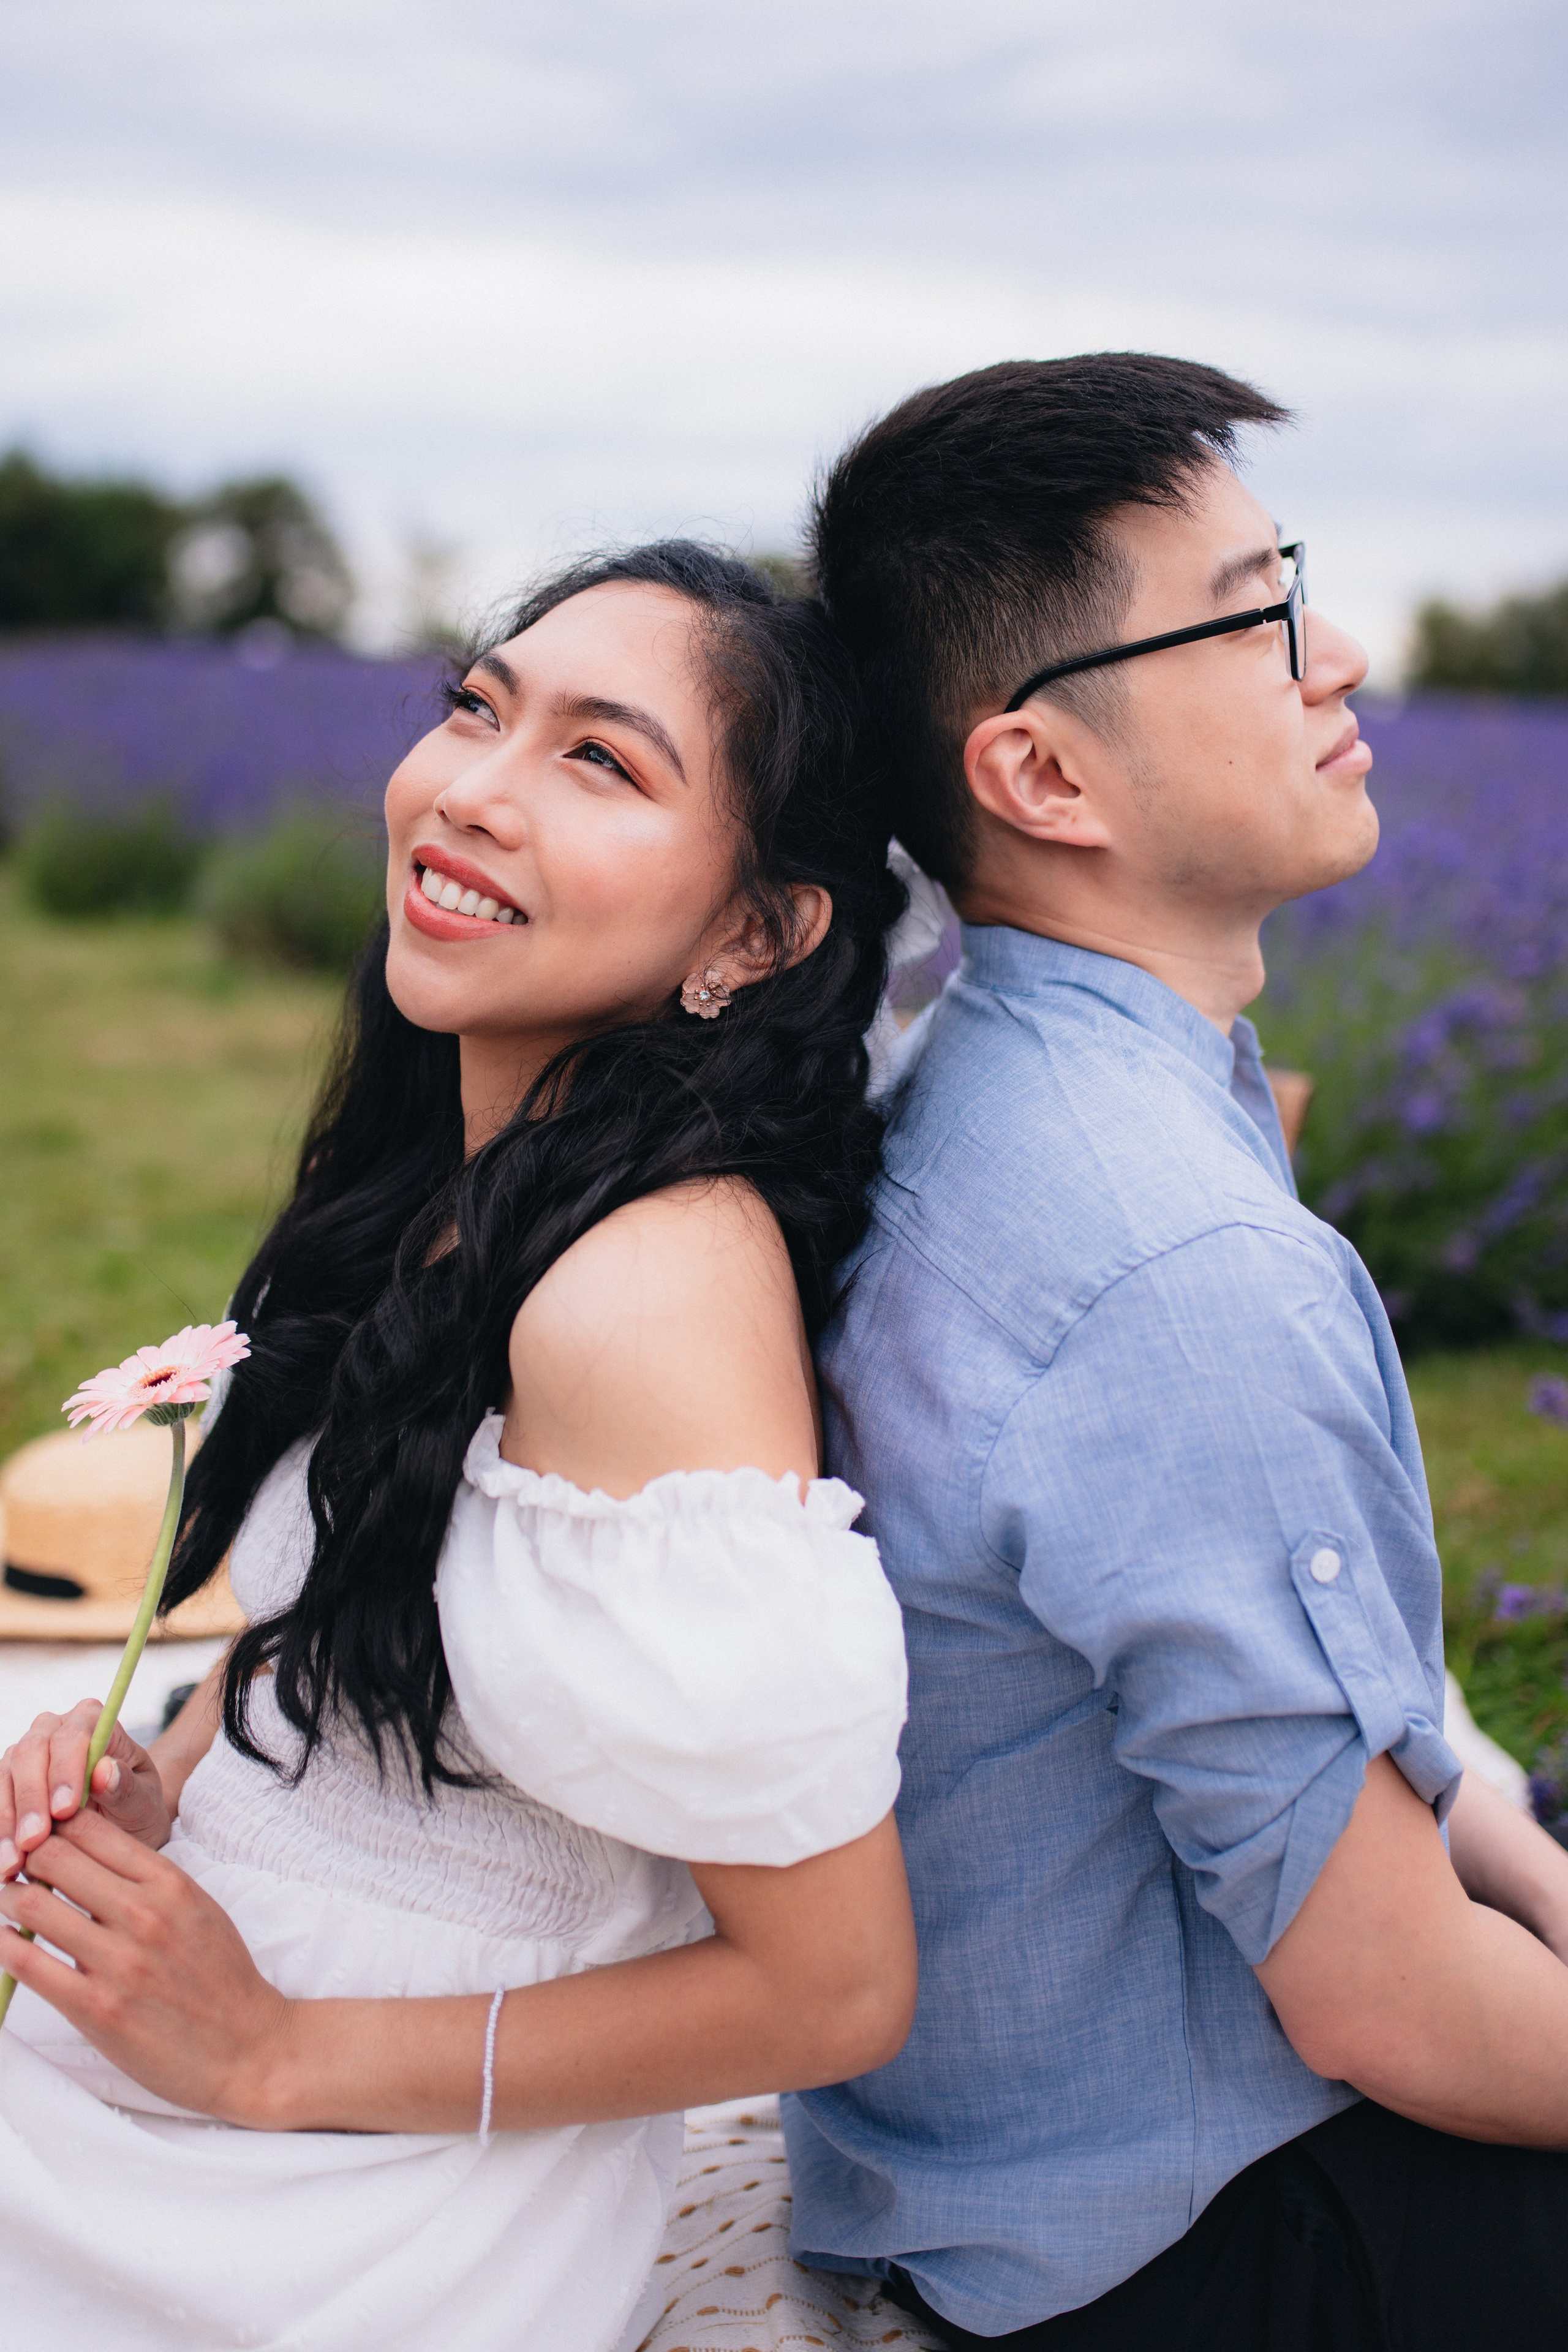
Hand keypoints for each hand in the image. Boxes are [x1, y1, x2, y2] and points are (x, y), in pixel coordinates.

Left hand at [0, 1808, 293, 2125]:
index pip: (90, 1828)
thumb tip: (86, 1862)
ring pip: (33, 1904)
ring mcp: (119, 1961)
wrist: (247, 2048)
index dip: (53, 1824)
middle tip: (11, 1867)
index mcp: (169, 1883)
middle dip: (21, 1856)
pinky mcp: (97, 2009)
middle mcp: (143, 1913)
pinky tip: (3, 1941)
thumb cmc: (222, 1978)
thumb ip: (146, 1881)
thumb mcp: (196, 1907)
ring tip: (6, 1901)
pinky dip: (5, 1946)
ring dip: (7, 1897)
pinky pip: (29, 1965)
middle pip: (53, 1856)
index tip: (39, 1836)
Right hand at [1, 1699, 170, 1880]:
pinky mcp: (8, 1780)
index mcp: (92, 1720)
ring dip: (7, 1822)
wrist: (123, 1822)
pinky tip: (5, 1864)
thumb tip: (105, 1772)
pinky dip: (0, 1833)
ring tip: (13, 1864)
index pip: (73, 1736)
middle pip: (30, 1753)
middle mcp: (53, 1728)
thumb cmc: (137, 1806)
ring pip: (5, 1777)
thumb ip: (126, 1788)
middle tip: (33, 1841)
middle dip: (30, 1800)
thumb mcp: (143, 1802)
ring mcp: (26, 1753)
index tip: (64, 1811)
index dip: (65, 1771)